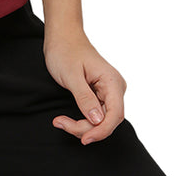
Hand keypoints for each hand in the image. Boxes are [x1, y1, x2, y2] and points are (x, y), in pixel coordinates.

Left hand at [43, 28, 126, 144]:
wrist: (61, 36)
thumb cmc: (65, 51)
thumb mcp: (71, 75)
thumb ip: (84, 98)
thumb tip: (98, 120)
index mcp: (112, 81)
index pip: (115, 115)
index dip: (101, 131)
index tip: (84, 139)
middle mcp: (115, 88)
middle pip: (108, 121)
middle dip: (86, 128)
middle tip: (61, 123)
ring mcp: (109, 92)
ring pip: (101, 120)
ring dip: (82, 126)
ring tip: (60, 121)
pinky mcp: (100, 95)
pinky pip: (96, 115)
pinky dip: (82, 120)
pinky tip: (66, 119)